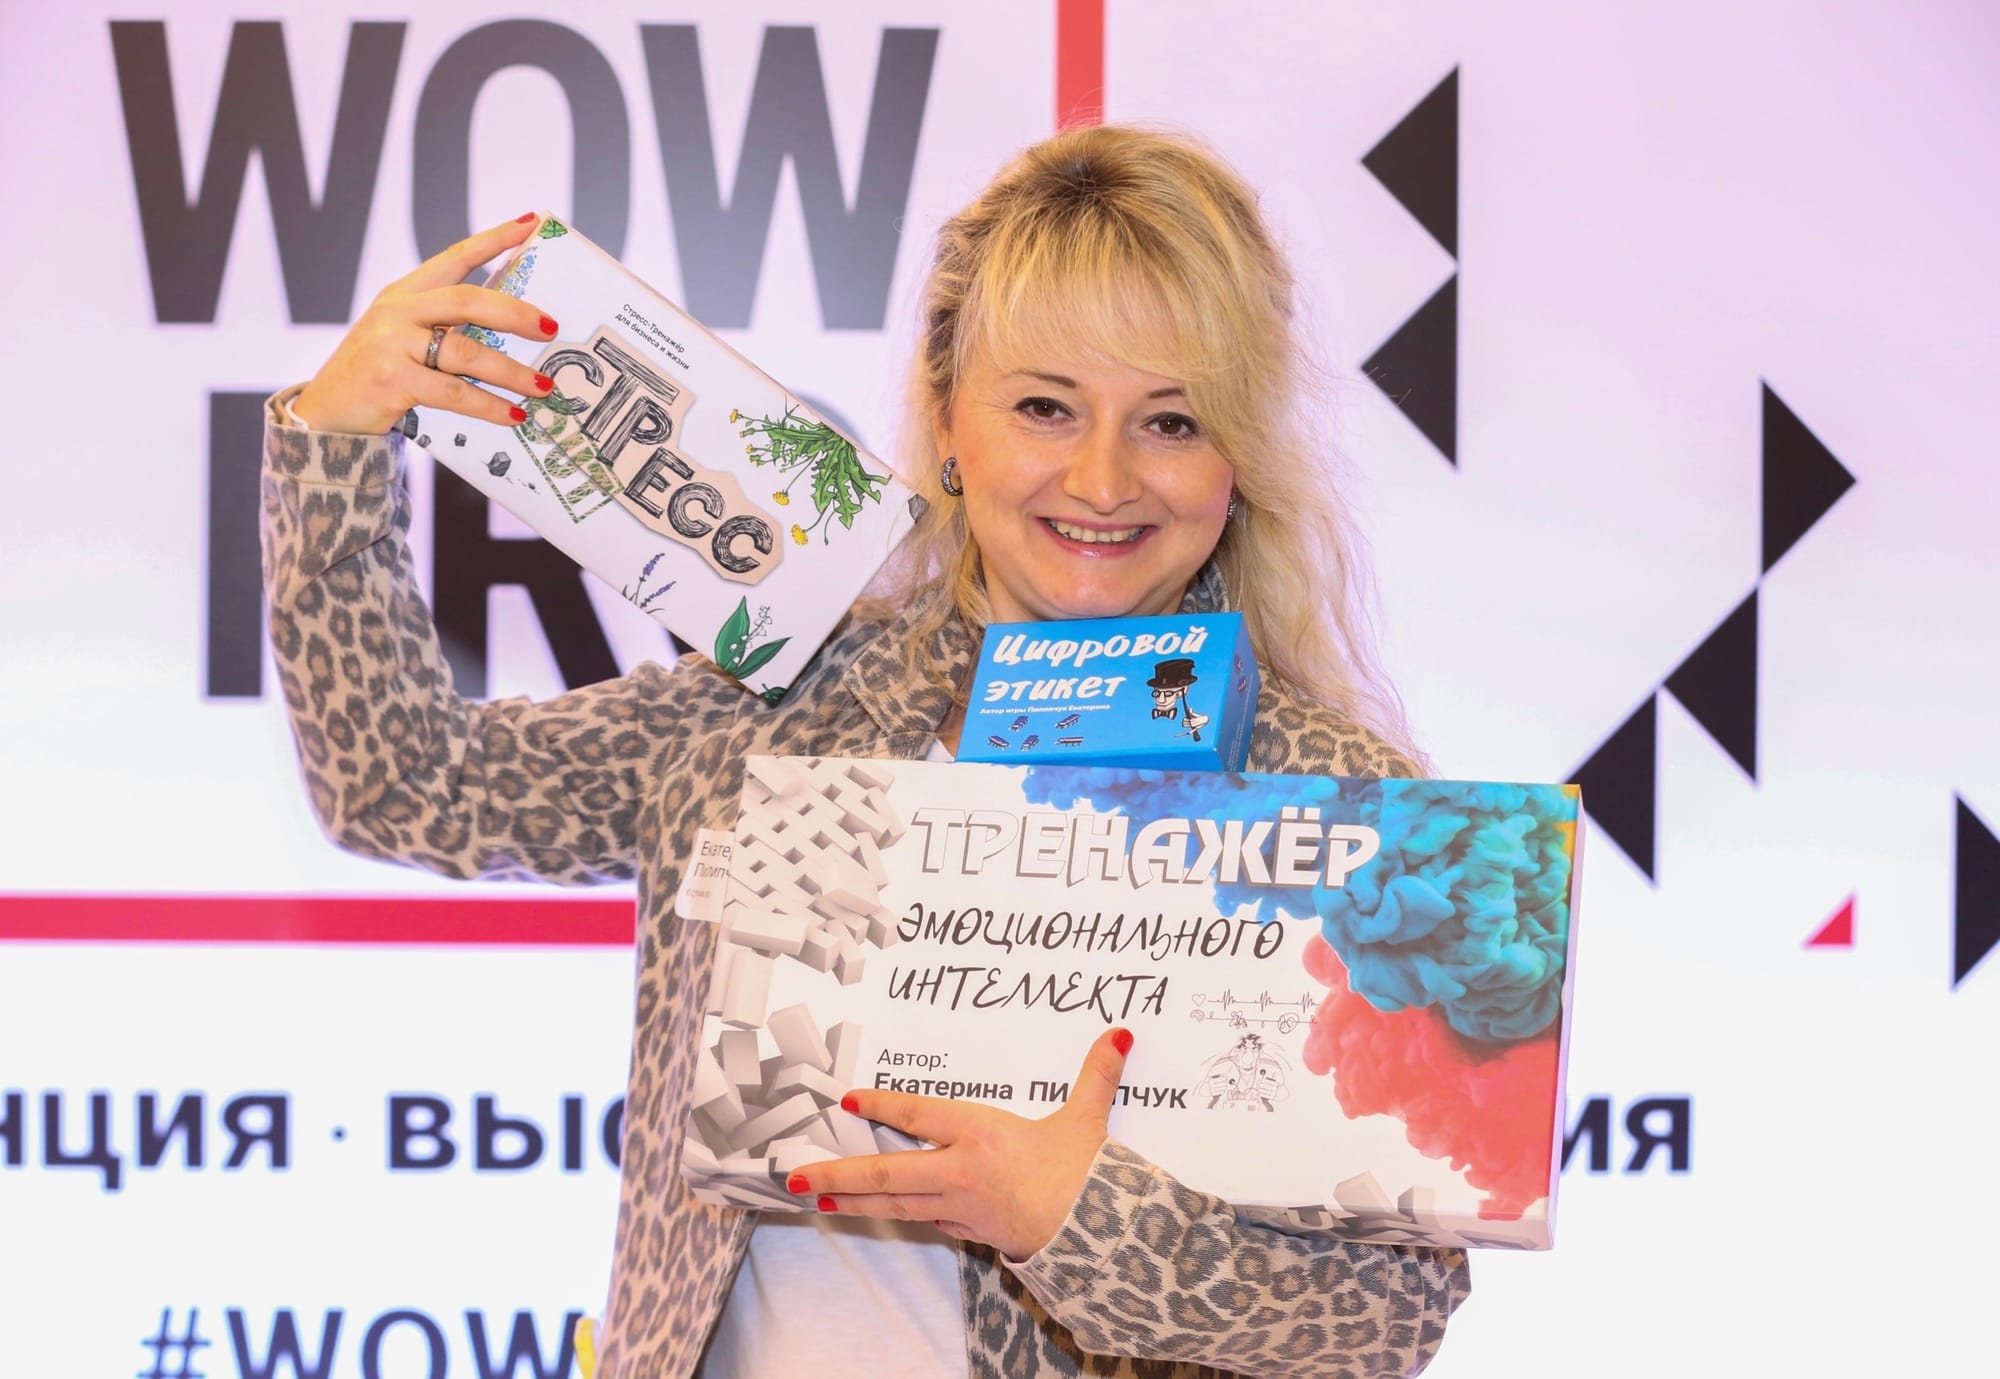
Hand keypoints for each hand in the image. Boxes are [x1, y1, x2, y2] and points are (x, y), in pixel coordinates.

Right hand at [291, 213, 560, 434]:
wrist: (328, 411)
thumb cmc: (379, 374)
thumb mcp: (405, 338)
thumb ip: (444, 326)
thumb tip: (512, 330)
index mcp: (405, 293)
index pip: (455, 257)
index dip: (494, 239)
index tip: (530, 223)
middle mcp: (398, 311)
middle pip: (468, 300)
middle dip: (516, 313)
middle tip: (551, 328)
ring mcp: (392, 344)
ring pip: (466, 351)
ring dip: (511, 372)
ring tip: (543, 387)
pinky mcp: (393, 380)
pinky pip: (454, 392)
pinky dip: (489, 405)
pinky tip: (514, 415)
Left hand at [787, 1027, 1133, 1261]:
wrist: (1099, 1240)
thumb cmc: (1087, 1178)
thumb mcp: (1087, 1120)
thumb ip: (1096, 1074)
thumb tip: (1119, 1033)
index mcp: (982, 1134)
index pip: (918, 1114)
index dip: (881, 1104)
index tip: (848, 1098)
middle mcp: (961, 1170)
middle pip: (888, 1171)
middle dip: (839, 1171)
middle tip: (797, 1176)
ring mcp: (961, 1206)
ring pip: (895, 1204)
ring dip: (853, 1199)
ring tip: (817, 1198)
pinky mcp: (971, 1232)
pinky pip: (926, 1221)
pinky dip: (901, 1215)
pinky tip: (881, 1213)